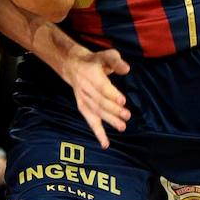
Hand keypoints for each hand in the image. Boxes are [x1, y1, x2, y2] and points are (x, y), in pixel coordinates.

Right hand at [38, 31, 130, 147]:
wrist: (72, 66)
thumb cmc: (94, 61)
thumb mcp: (106, 55)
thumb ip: (116, 61)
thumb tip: (126, 69)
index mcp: (90, 74)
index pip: (101, 86)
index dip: (111, 94)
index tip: (122, 101)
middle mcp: (85, 88)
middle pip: (99, 101)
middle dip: (113, 110)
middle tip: (126, 115)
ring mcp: (83, 100)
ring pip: (96, 112)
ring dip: (108, 120)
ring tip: (122, 127)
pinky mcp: (83, 108)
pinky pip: (90, 121)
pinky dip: (98, 133)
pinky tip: (105, 144)